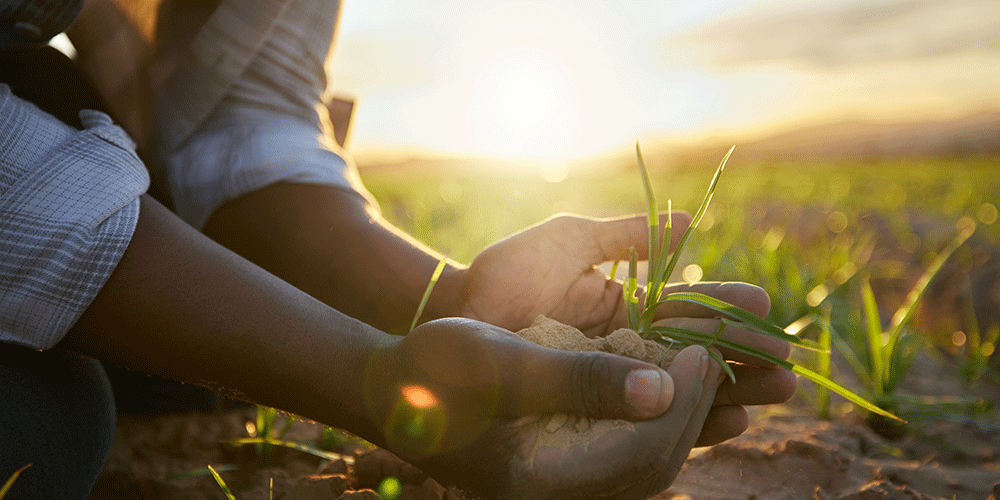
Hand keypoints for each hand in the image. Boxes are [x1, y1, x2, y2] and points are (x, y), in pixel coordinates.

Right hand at [365, 318, 720, 498]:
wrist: (390, 387)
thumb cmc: (433, 370)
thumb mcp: (502, 364)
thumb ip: (578, 380)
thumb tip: (659, 390)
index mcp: (538, 480)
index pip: (638, 454)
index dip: (680, 404)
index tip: (699, 351)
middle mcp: (556, 492)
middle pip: (650, 462)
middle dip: (694, 409)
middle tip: (712, 353)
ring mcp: (559, 481)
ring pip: (644, 456)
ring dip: (683, 411)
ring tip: (707, 364)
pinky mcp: (562, 461)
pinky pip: (625, 444)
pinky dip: (653, 411)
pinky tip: (668, 377)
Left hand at [453, 213, 795, 445]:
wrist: (457, 313)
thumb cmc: (508, 271)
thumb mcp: (569, 241)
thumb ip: (627, 236)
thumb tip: (691, 221)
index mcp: (629, 302)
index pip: (691, 308)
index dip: (729, 309)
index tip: (766, 308)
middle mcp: (630, 343)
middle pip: (699, 354)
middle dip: (745, 359)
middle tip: (788, 366)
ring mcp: (614, 377)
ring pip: (683, 389)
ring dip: (730, 393)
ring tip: (773, 394)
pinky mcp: (595, 407)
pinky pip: (648, 419)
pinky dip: (689, 422)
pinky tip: (725, 424)